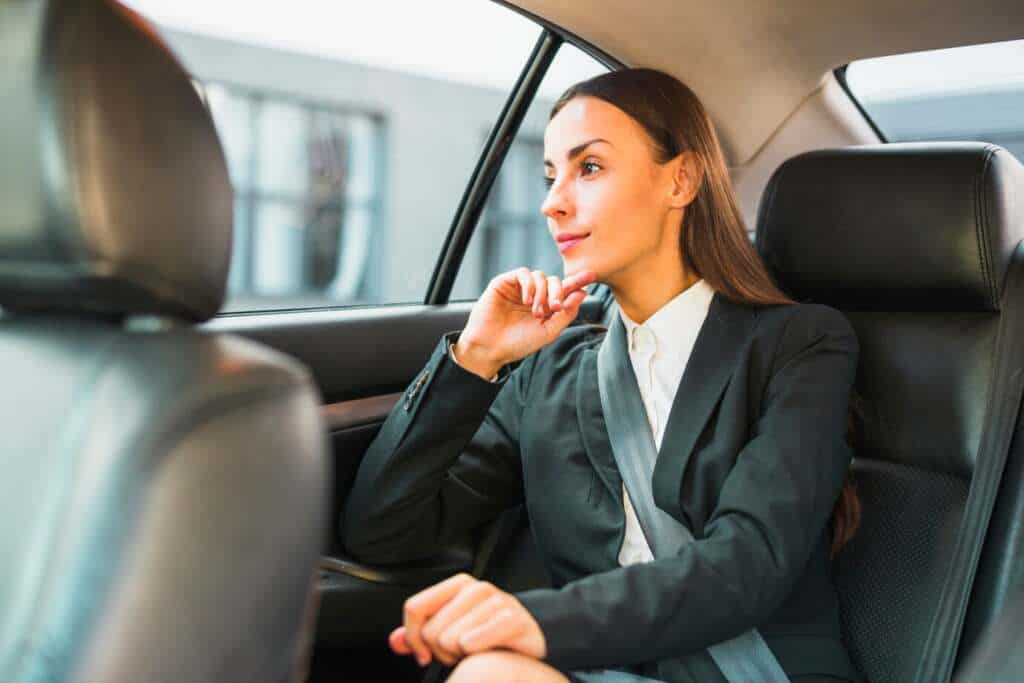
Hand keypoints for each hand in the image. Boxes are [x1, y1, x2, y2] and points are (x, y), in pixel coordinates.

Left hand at [388, 573, 546, 667]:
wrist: (531, 635)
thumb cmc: (488, 633)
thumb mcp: (450, 631)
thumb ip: (419, 636)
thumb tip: (394, 642)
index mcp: (457, 585)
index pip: (415, 607)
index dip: (413, 637)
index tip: (423, 653)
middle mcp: (475, 588)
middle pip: (431, 630)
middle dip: (442, 651)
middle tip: (461, 651)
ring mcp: (496, 600)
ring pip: (450, 639)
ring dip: (460, 654)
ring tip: (476, 651)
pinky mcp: (512, 619)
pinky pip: (473, 641)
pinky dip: (474, 651)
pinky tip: (484, 651)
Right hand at [454, 268, 597, 378]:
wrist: (490, 348)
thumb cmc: (517, 344)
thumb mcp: (548, 332)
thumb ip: (566, 314)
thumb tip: (581, 294)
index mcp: (545, 307)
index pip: (565, 291)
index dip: (578, 282)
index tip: (591, 276)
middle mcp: (534, 296)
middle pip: (554, 281)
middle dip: (558, 292)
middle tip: (555, 307)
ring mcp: (519, 289)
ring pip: (540, 276)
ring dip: (543, 292)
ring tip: (536, 311)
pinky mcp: (504, 283)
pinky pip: (523, 273)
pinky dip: (529, 285)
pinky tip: (527, 300)